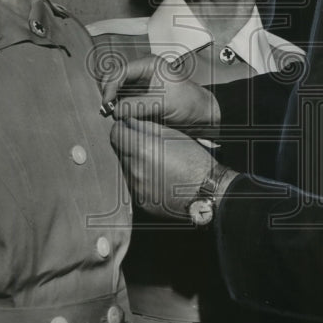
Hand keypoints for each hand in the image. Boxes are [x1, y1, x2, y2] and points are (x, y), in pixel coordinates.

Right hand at [101, 54, 220, 138]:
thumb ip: (136, 106)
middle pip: (115, 81)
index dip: (110, 87)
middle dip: (109, 95)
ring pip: (118, 93)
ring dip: (113, 104)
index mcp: (149, 65)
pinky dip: (120, 110)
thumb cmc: (189, 103)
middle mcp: (142, 73)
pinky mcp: (141, 100)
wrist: (202, 116)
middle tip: (106, 111)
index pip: (120, 72)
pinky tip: (118, 118)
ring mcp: (141, 87)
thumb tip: (114, 111)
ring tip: (111, 116)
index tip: (107, 104)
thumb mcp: (162, 103)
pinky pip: (124, 103)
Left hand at [110, 117, 228, 219]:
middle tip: (147, 147)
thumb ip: (146, 127)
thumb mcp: (172, 135)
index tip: (128, 129)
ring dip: (135, 164)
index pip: (115, 134)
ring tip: (156, 164)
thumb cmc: (194, 160)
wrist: (206, 190)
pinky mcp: (140, 201)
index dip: (122, 129)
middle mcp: (135, 169)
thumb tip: (129, 122)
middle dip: (129, 147)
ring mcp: (136, 187)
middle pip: (120, 152)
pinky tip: (158, 178)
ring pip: (126, 169)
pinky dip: (141, 180)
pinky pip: (134, 186)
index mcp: (142, 149)